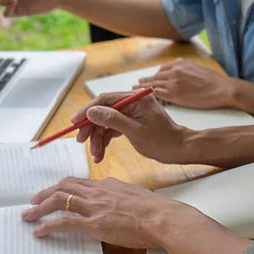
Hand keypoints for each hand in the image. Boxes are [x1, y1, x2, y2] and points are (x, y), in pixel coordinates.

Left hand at [21, 177, 202, 248]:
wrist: (162, 217)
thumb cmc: (154, 209)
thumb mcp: (133, 194)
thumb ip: (119, 194)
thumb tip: (114, 198)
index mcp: (106, 185)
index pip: (77, 183)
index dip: (62, 187)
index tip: (53, 192)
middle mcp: (97, 192)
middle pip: (63, 187)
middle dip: (44, 193)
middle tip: (33, 200)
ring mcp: (94, 207)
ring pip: (59, 200)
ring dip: (39, 208)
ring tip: (28, 214)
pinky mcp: (95, 224)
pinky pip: (65, 223)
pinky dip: (49, 226)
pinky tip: (39, 231)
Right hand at [70, 91, 188, 163]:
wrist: (179, 150)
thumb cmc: (162, 141)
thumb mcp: (135, 131)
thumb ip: (112, 120)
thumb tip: (92, 112)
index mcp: (135, 98)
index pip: (105, 100)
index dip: (88, 111)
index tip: (74, 122)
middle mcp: (132, 101)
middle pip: (103, 111)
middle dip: (91, 128)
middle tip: (81, 141)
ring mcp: (132, 111)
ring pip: (106, 122)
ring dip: (98, 138)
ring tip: (95, 154)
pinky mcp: (131, 121)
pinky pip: (113, 128)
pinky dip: (105, 140)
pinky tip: (100, 153)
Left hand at [133, 58, 237, 108]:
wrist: (222, 89)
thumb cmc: (214, 81)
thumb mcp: (198, 68)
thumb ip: (186, 69)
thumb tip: (180, 70)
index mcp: (180, 64)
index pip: (162, 70)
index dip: (154, 76)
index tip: (149, 79)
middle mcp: (174, 71)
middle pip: (155, 76)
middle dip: (145, 81)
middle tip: (136, 84)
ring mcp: (173, 82)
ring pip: (153, 84)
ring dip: (142, 87)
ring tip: (135, 90)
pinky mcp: (174, 94)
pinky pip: (157, 93)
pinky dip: (149, 95)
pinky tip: (144, 98)